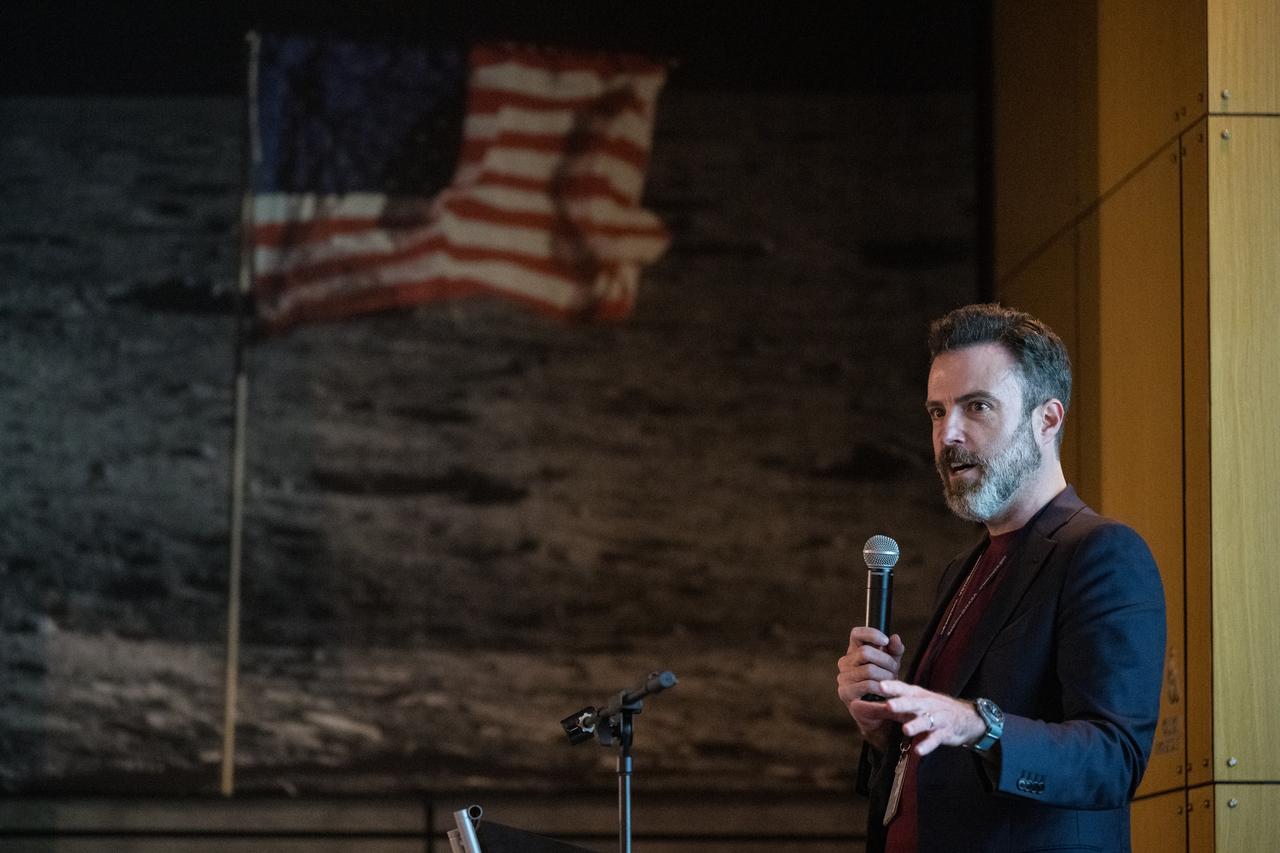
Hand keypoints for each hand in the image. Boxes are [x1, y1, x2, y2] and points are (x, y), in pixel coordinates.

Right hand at [836, 627, 904, 750]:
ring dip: (886, 677)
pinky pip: (868, 685)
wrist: (881, 713)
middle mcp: (844, 664)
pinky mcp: (846, 694)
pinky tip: (888, 693)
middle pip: (865, 652)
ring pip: (869, 670)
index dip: (871, 634)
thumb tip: (895, 638)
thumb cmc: (885, 685)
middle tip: (895, 671)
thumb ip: (894, 652)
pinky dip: (883, 689)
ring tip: (893, 685)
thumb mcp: (892, 666)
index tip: (885, 641)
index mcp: (853, 653)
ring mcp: (843, 679)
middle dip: (886, 661)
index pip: (856, 634)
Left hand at [877, 680, 986, 756]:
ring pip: (926, 721)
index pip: (903, 689)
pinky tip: (918, 751)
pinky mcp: (945, 733)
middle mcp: (927, 704)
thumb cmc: (932, 709)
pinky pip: (935, 739)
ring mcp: (938, 718)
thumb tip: (866, 704)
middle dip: (901, 704)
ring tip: (905, 730)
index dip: (892, 686)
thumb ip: (894, 705)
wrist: (966, 718)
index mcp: (918, 695)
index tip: (880, 685)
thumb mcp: (915, 704)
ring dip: (916, 725)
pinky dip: (927, 745)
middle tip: (888, 705)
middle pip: (913, 703)